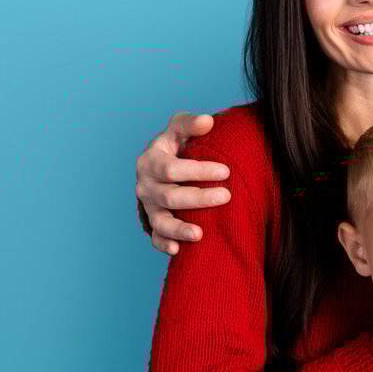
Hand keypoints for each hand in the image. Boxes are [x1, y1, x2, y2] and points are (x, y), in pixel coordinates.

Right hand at [136, 111, 231, 254]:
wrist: (163, 168)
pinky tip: (179, 250)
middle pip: (170, 196)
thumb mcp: (179, 130)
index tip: (226, 170)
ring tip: (200, 234)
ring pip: (161, 222)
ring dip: (179, 228)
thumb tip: (208, 121)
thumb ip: (191, 124)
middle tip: (226, 195)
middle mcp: (146, 186)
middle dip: (198, 198)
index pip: (172, 169)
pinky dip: (165, 245)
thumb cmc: (176, 146)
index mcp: (151, 161)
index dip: (198, 170)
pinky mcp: (154, 224)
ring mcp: (149, 207)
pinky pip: (156, 238)